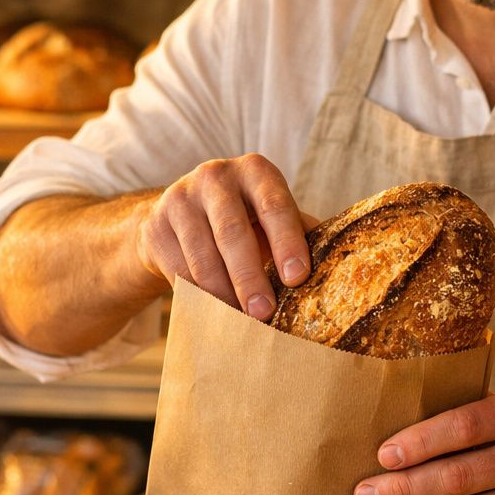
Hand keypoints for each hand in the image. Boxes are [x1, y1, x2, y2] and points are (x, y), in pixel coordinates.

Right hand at [134, 154, 317, 319]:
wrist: (179, 218)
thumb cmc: (245, 220)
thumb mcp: (272, 217)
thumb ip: (301, 234)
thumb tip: (337, 272)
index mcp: (255, 172)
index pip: (275, 205)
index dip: (287, 242)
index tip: (297, 278)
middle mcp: (215, 176)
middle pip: (233, 231)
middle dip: (250, 277)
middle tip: (264, 313)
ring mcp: (180, 198)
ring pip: (202, 255)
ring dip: (223, 294)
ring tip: (240, 323)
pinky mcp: (156, 226)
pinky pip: (179, 269)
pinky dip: (198, 296)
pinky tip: (214, 314)